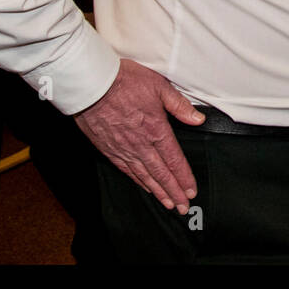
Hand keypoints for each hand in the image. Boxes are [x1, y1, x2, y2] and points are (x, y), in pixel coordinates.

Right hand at [76, 57, 204, 212]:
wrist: (91, 84)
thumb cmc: (123, 81)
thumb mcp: (159, 86)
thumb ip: (179, 105)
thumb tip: (197, 118)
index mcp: (156, 129)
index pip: (174, 160)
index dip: (184, 178)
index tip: (191, 190)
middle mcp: (141, 143)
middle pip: (161, 174)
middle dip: (174, 192)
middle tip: (183, 207)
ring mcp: (124, 148)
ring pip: (144, 176)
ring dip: (158, 192)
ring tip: (168, 203)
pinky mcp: (109, 148)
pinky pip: (126, 170)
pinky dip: (138, 181)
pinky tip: (144, 187)